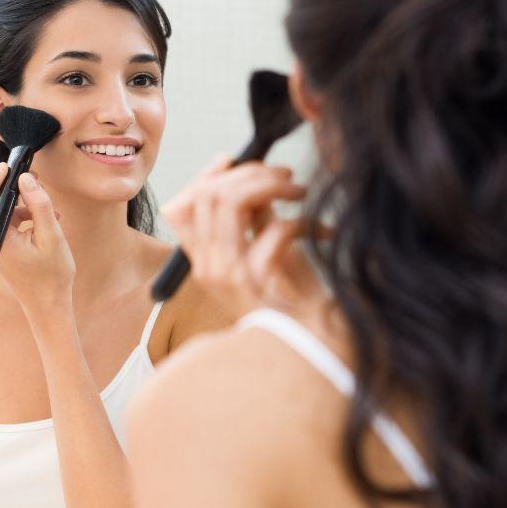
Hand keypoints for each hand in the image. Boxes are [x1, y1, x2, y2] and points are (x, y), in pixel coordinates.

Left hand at [0, 163, 75, 313]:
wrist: (48, 305)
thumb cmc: (51, 275)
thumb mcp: (52, 237)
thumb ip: (39, 205)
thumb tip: (27, 178)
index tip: (9, 168)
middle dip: (8, 187)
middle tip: (32, 179)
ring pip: (0, 210)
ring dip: (21, 201)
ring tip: (47, 204)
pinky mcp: (4, 246)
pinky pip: (8, 221)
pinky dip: (24, 214)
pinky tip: (46, 219)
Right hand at [162, 155, 319, 314]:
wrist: (313, 347)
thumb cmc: (295, 301)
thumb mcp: (268, 250)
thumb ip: (253, 216)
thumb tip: (247, 171)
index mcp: (204, 262)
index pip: (182, 205)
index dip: (207, 175)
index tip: (236, 160)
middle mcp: (207, 268)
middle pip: (208, 195)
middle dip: (249, 172)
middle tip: (286, 177)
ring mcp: (228, 276)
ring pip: (229, 202)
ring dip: (271, 186)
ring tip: (301, 191)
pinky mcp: (256, 283)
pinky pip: (272, 230)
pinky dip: (304, 222)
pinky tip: (324, 230)